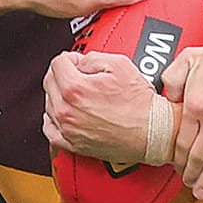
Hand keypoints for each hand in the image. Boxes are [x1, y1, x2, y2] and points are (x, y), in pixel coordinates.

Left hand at [43, 51, 159, 166]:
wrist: (153, 132)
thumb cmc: (141, 105)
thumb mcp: (119, 65)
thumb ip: (91, 57)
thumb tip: (79, 62)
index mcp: (75, 89)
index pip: (57, 63)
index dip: (70, 59)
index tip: (78, 62)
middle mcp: (67, 111)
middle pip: (49, 82)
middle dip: (63, 74)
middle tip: (79, 75)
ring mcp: (68, 129)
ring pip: (49, 103)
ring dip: (59, 95)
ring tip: (78, 94)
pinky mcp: (73, 145)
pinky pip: (50, 130)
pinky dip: (53, 119)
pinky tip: (64, 113)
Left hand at [162, 32, 202, 198]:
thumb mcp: (188, 59)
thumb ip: (171, 79)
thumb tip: (166, 100)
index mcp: (194, 104)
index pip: (181, 141)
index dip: (176, 158)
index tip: (173, 166)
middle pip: (197, 155)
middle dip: (189, 173)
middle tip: (185, 183)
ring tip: (199, 192)